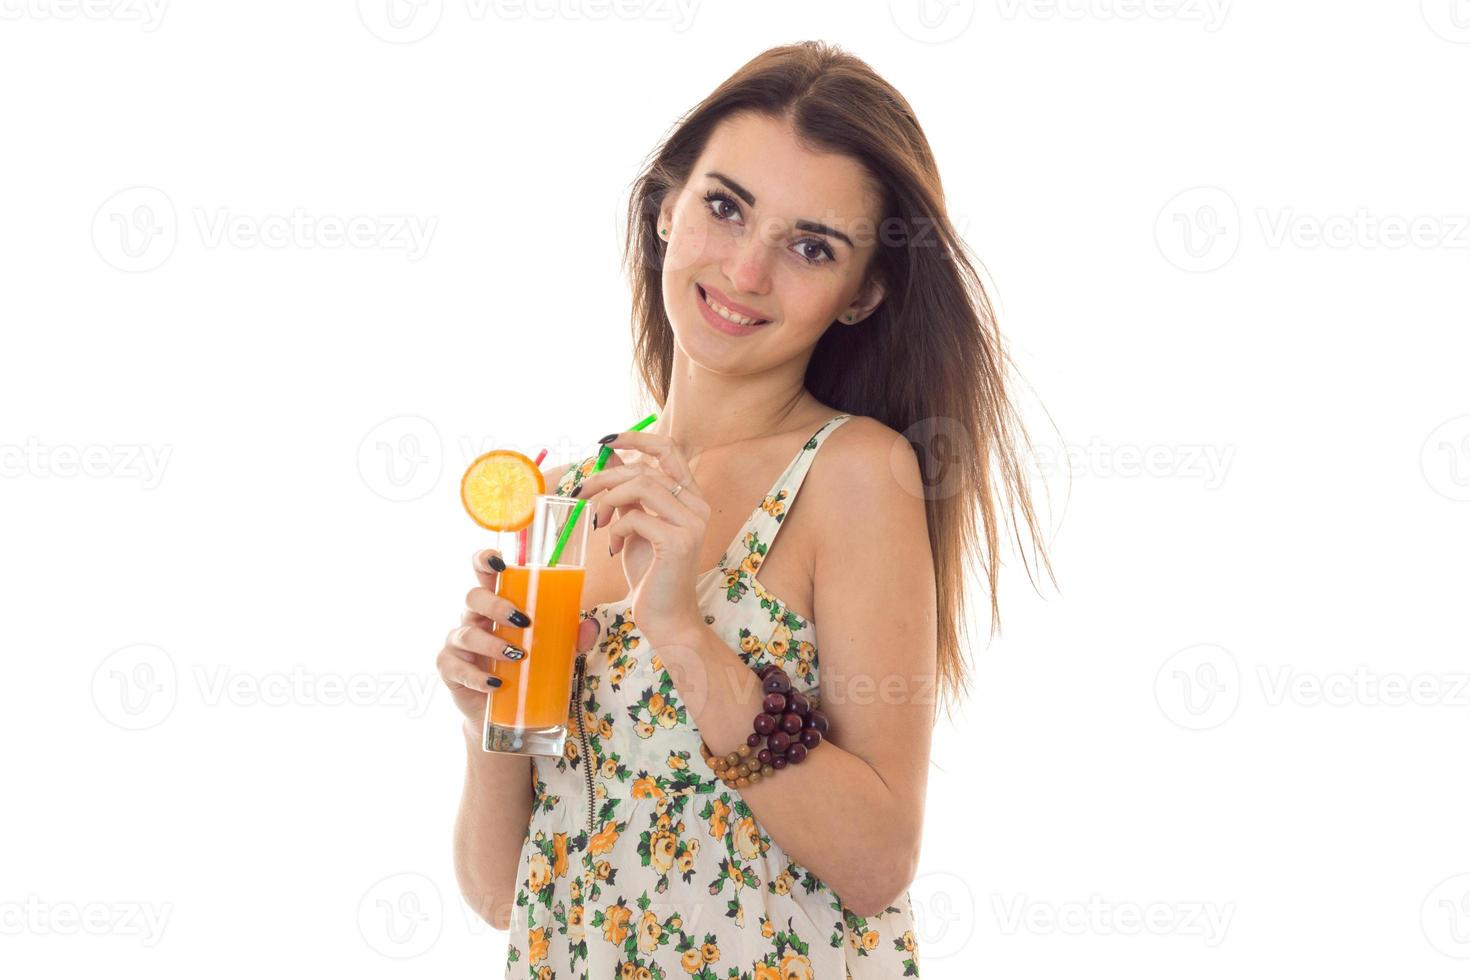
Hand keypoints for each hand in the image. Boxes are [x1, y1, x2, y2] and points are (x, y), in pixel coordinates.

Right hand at [437, 546, 601, 723]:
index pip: (483, 572)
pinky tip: (495, 683)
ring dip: (491, 643)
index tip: (500, 562)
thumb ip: (571, 635)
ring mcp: (458, 643)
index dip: (484, 560)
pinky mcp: (450, 670)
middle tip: (523, 621)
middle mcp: (473, 618)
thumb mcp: (552, 649)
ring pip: (465, 634)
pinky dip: (476, 677)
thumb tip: (590, 626)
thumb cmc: (526, 668)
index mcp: (495, 604)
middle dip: (497, 605)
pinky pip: (456, 668)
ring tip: (517, 655)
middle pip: (473, 597)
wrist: (505, 712)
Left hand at [576, 430, 709, 644]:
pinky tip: (613, 546)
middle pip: (645, 468)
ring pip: (642, 485)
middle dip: (606, 477)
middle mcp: (697, 506)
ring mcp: (692, 523)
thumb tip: (608, 459)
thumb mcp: (635, 526)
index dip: (636, 438)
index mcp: (691, 498)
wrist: (666, 618)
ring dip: (609, 500)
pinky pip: (636, 517)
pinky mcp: (678, 542)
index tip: (605, 441)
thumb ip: (627, 494)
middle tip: (582, 492)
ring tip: (598, 521)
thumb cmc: (651, 573)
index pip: (669, 450)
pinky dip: (616, 528)